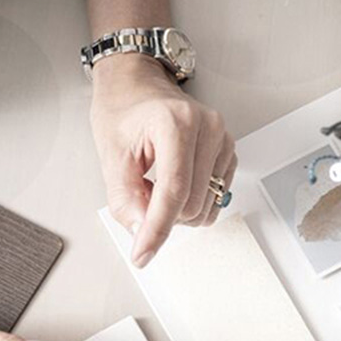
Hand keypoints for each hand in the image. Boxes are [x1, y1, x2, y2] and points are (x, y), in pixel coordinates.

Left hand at [91, 55, 235, 266]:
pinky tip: (175, 184)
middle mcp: (208, 129)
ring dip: (177, 210)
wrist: (138, 86)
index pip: (173, 191)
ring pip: (205, 208)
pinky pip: (215, 200)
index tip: (143, 254)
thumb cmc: (124, 112)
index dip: (156, 230)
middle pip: (191, 205)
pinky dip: (191, 203)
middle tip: (141, 193)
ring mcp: (223, 140)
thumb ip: (124, 198)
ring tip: (156, 184)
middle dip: (162, 214)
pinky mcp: (229, 154)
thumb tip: (142, 231)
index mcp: (176, 124)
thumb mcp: (111, 155)